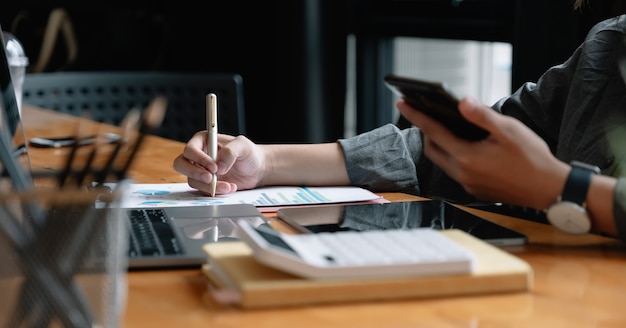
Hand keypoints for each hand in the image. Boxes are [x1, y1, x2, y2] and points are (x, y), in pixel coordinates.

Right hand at [173, 132, 265, 194]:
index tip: (214, 167)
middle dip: (195, 173)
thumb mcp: (243, 146)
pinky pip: (202, 190)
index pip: (190, 149)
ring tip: (228, 185)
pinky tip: (229, 187)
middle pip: (181, 164)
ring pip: (192, 180)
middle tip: (211, 179)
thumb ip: (230, 152)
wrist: (256, 169)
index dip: (199, 159)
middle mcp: (198, 155)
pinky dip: (215, 191)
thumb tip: (219, 166)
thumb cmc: (248, 153)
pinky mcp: (205, 184)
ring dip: (209, 186)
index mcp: (203, 141)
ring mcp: (200, 170)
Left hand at [396, 96, 568, 209]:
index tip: (402, 103)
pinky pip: (455, 172)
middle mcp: (462, 174)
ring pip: (443, 162)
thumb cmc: (533, 158)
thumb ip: (482, 115)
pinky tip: (465, 147)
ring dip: (439, 145)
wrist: (550, 190)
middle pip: (432, 149)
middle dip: (426, 131)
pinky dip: (453, 157)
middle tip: (425, 114)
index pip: (433, 131)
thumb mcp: (509, 130)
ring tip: (444, 128)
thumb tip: (462, 101)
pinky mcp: (475, 191)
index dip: (416, 115)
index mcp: (466, 157)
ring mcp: (468, 185)